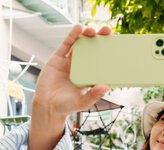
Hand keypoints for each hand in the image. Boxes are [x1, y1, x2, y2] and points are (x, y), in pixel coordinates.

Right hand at [26, 24, 110, 149]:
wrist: (47, 106)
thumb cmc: (67, 106)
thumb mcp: (83, 102)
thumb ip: (94, 95)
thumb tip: (106, 86)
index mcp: (89, 75)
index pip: (102, 61)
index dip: (108, 51)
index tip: (117, 43)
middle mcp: (81, 66)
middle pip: (92, 49)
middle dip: (100, 39)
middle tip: (107, 30)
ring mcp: (69, 61)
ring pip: (80, 44)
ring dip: (86, 35)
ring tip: (92, 30)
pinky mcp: (57, 58)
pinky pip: (66, 45)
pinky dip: (72, 36)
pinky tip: (78, 28)